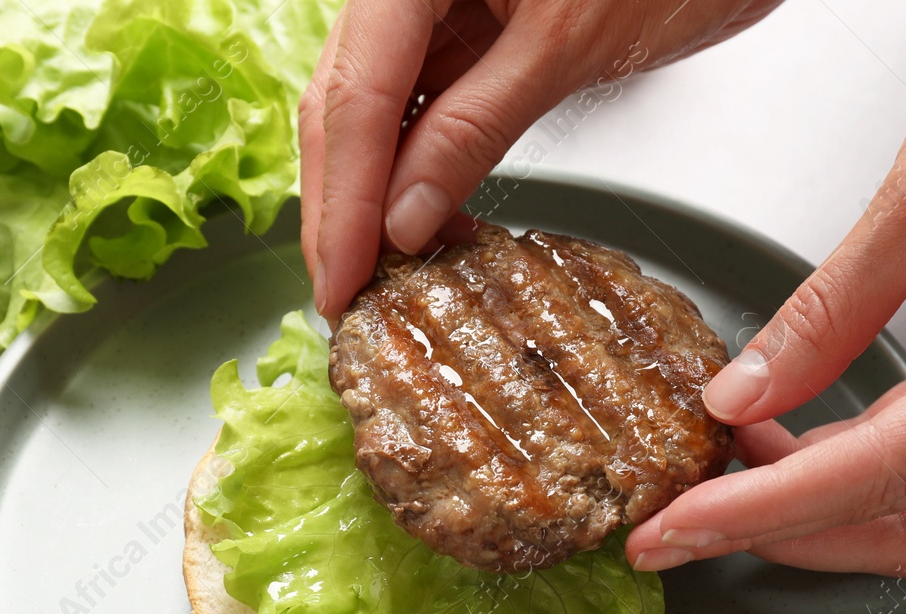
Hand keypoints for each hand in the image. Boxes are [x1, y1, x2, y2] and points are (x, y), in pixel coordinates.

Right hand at [298, 0, 782, 316]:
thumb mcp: (566, 46)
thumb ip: (475, 128)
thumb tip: (404, 218)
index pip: (356, 92)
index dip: (343, 199)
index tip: (340, 279)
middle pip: (346, 99)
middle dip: (341, 202)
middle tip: (344, 293)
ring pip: (374, 107)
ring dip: (374, 192)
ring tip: (382, 272)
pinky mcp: (464, 23)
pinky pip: (420, 101)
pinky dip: (419, 165)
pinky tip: (428, 220)